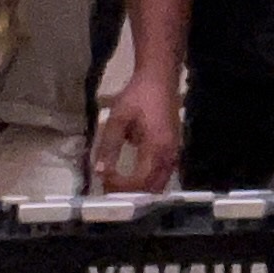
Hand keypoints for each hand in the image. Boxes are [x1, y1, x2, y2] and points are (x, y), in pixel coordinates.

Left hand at [93, 62, 179, 192]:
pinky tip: (135, 176)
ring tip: (121, 185)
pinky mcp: (174, 148)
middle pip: (153, 188)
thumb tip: (99, 171)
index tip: (105, 179)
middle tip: (111, 188)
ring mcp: (174, 152)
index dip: (121, 186)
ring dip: (142, 189)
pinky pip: (164, 174)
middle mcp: (169, 154)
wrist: (159, 78)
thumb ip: (108, 146)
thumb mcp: (117, 119)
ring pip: (161, 183)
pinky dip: (150, 181)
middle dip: (131, 193)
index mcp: (155, 147)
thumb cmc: (138, 96)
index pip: (139, 181)